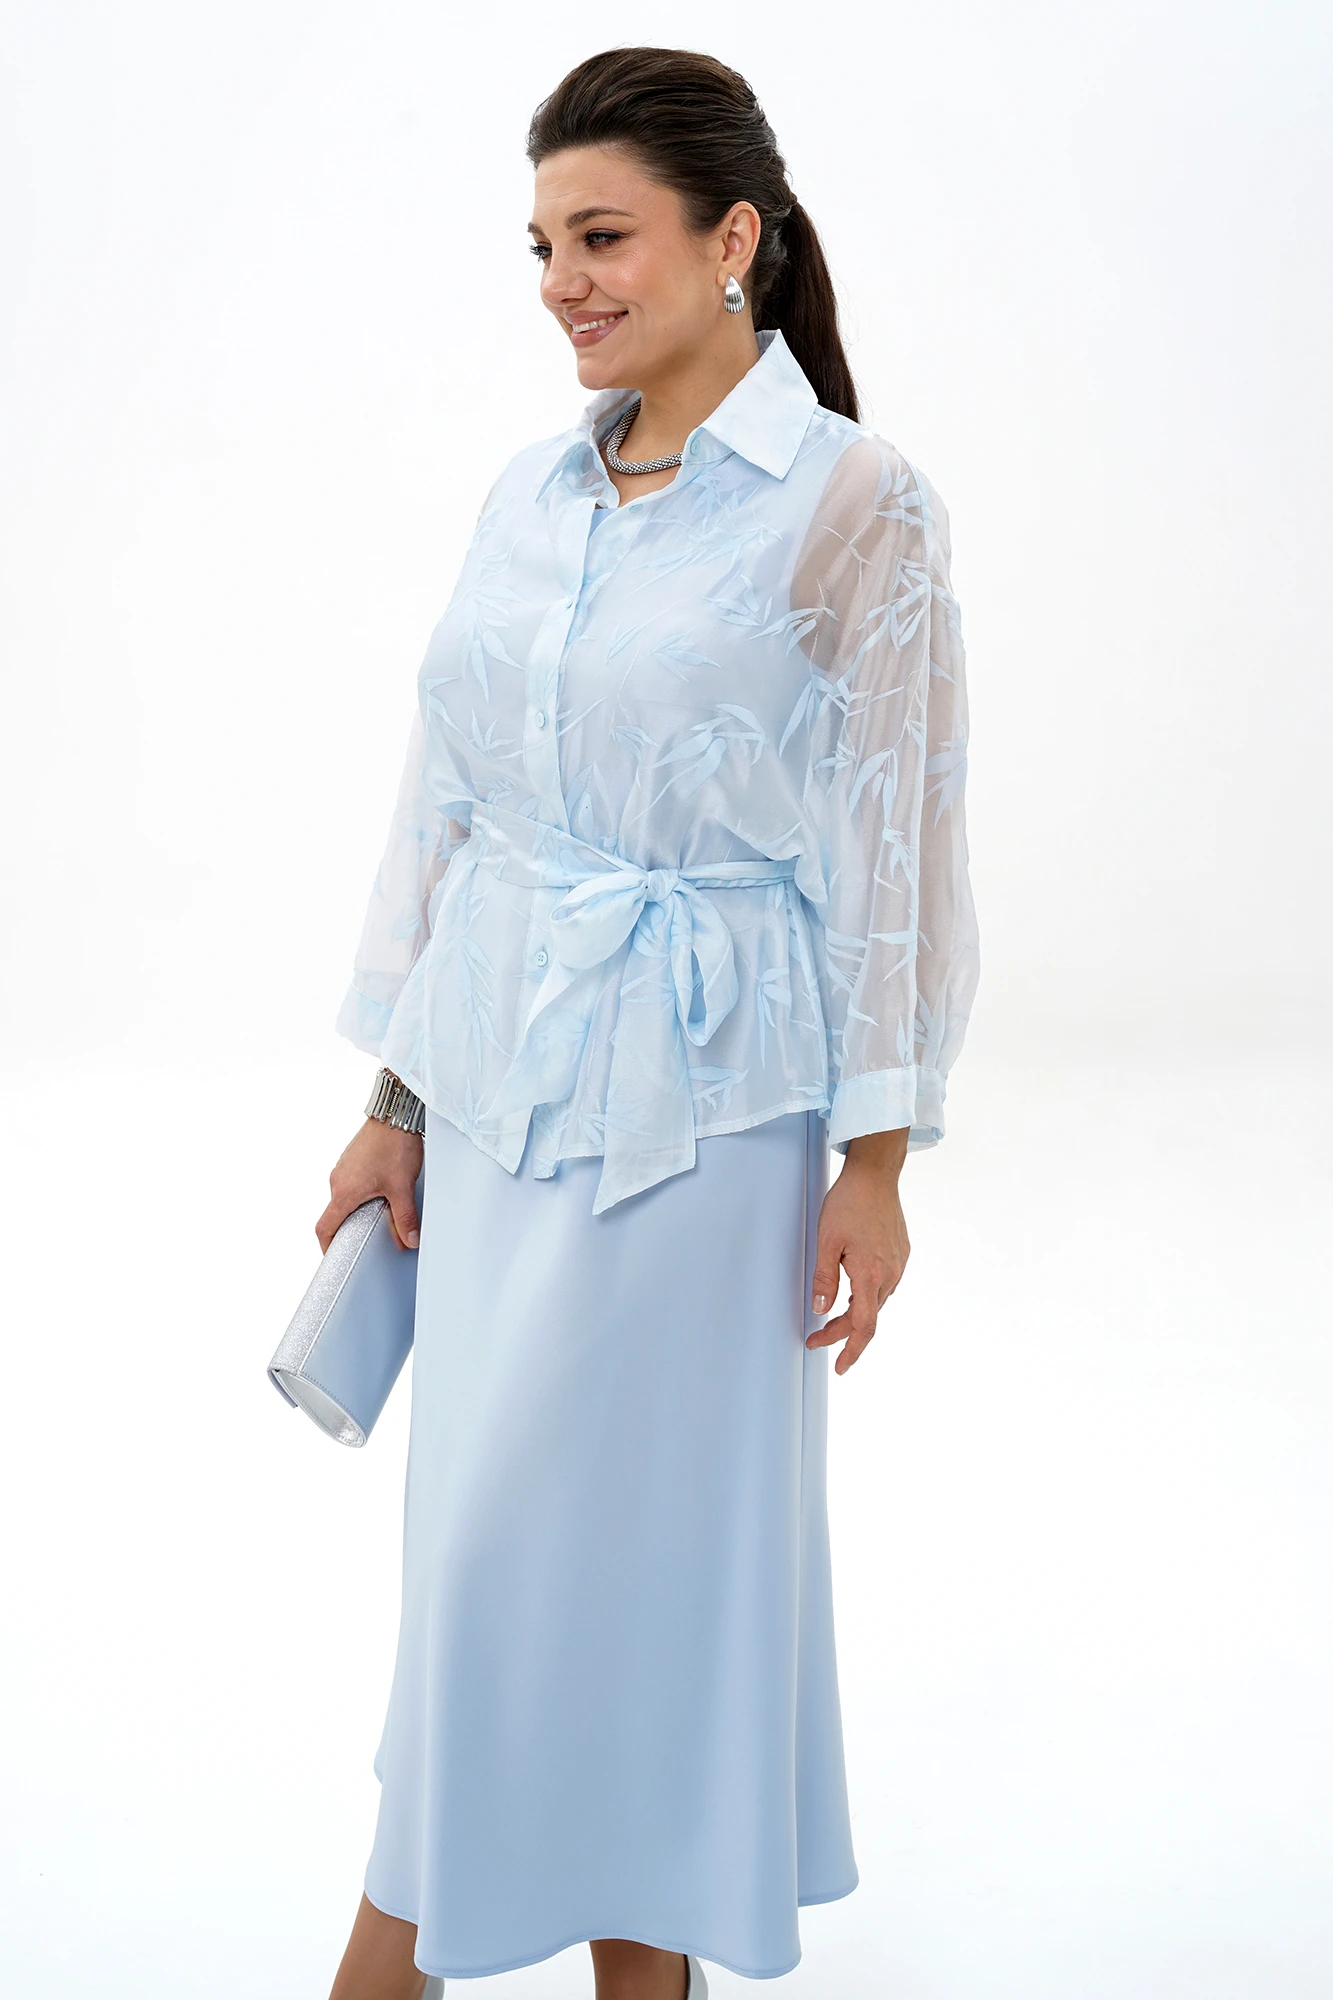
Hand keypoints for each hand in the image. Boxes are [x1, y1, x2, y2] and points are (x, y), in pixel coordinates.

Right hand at [316, 1118, 423, 1253]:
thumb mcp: (402, 1187)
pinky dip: (362, 1192)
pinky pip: (351, 1182)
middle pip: (336, 1213)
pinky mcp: (352, 1158)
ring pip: (345, 1197)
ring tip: (381, 1208)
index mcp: (344, 1192)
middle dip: (351, 1227)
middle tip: (369, 1234)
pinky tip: (382, 1188)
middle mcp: (338, 1179)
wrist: (395, 1114)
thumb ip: (405, 1218)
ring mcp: (343, 1167)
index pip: (324, 1228)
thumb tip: (409, 1239)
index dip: (327, 1247)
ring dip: (358, 1207)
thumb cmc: (393, 1145)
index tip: (334, 1256)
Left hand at [807, 1128, 909, 1373]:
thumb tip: (819, 1309)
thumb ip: (823, 1279)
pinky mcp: (901, 1254)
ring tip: (831, 1316)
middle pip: (867, 1316)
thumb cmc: (850, 1203)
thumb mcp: (826, 1241)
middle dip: (842, 1332)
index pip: (863, 1327)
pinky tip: (852, 1288)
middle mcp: (890, 1274)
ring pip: (876, 1301)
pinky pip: (884, 1284)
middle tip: (817, 1337)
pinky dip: (866, 1295)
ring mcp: (898, 1264)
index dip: (851, 1350)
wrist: (876, 1175)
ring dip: (854, 1313)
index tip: (838, 1366)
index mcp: (871, 1275)